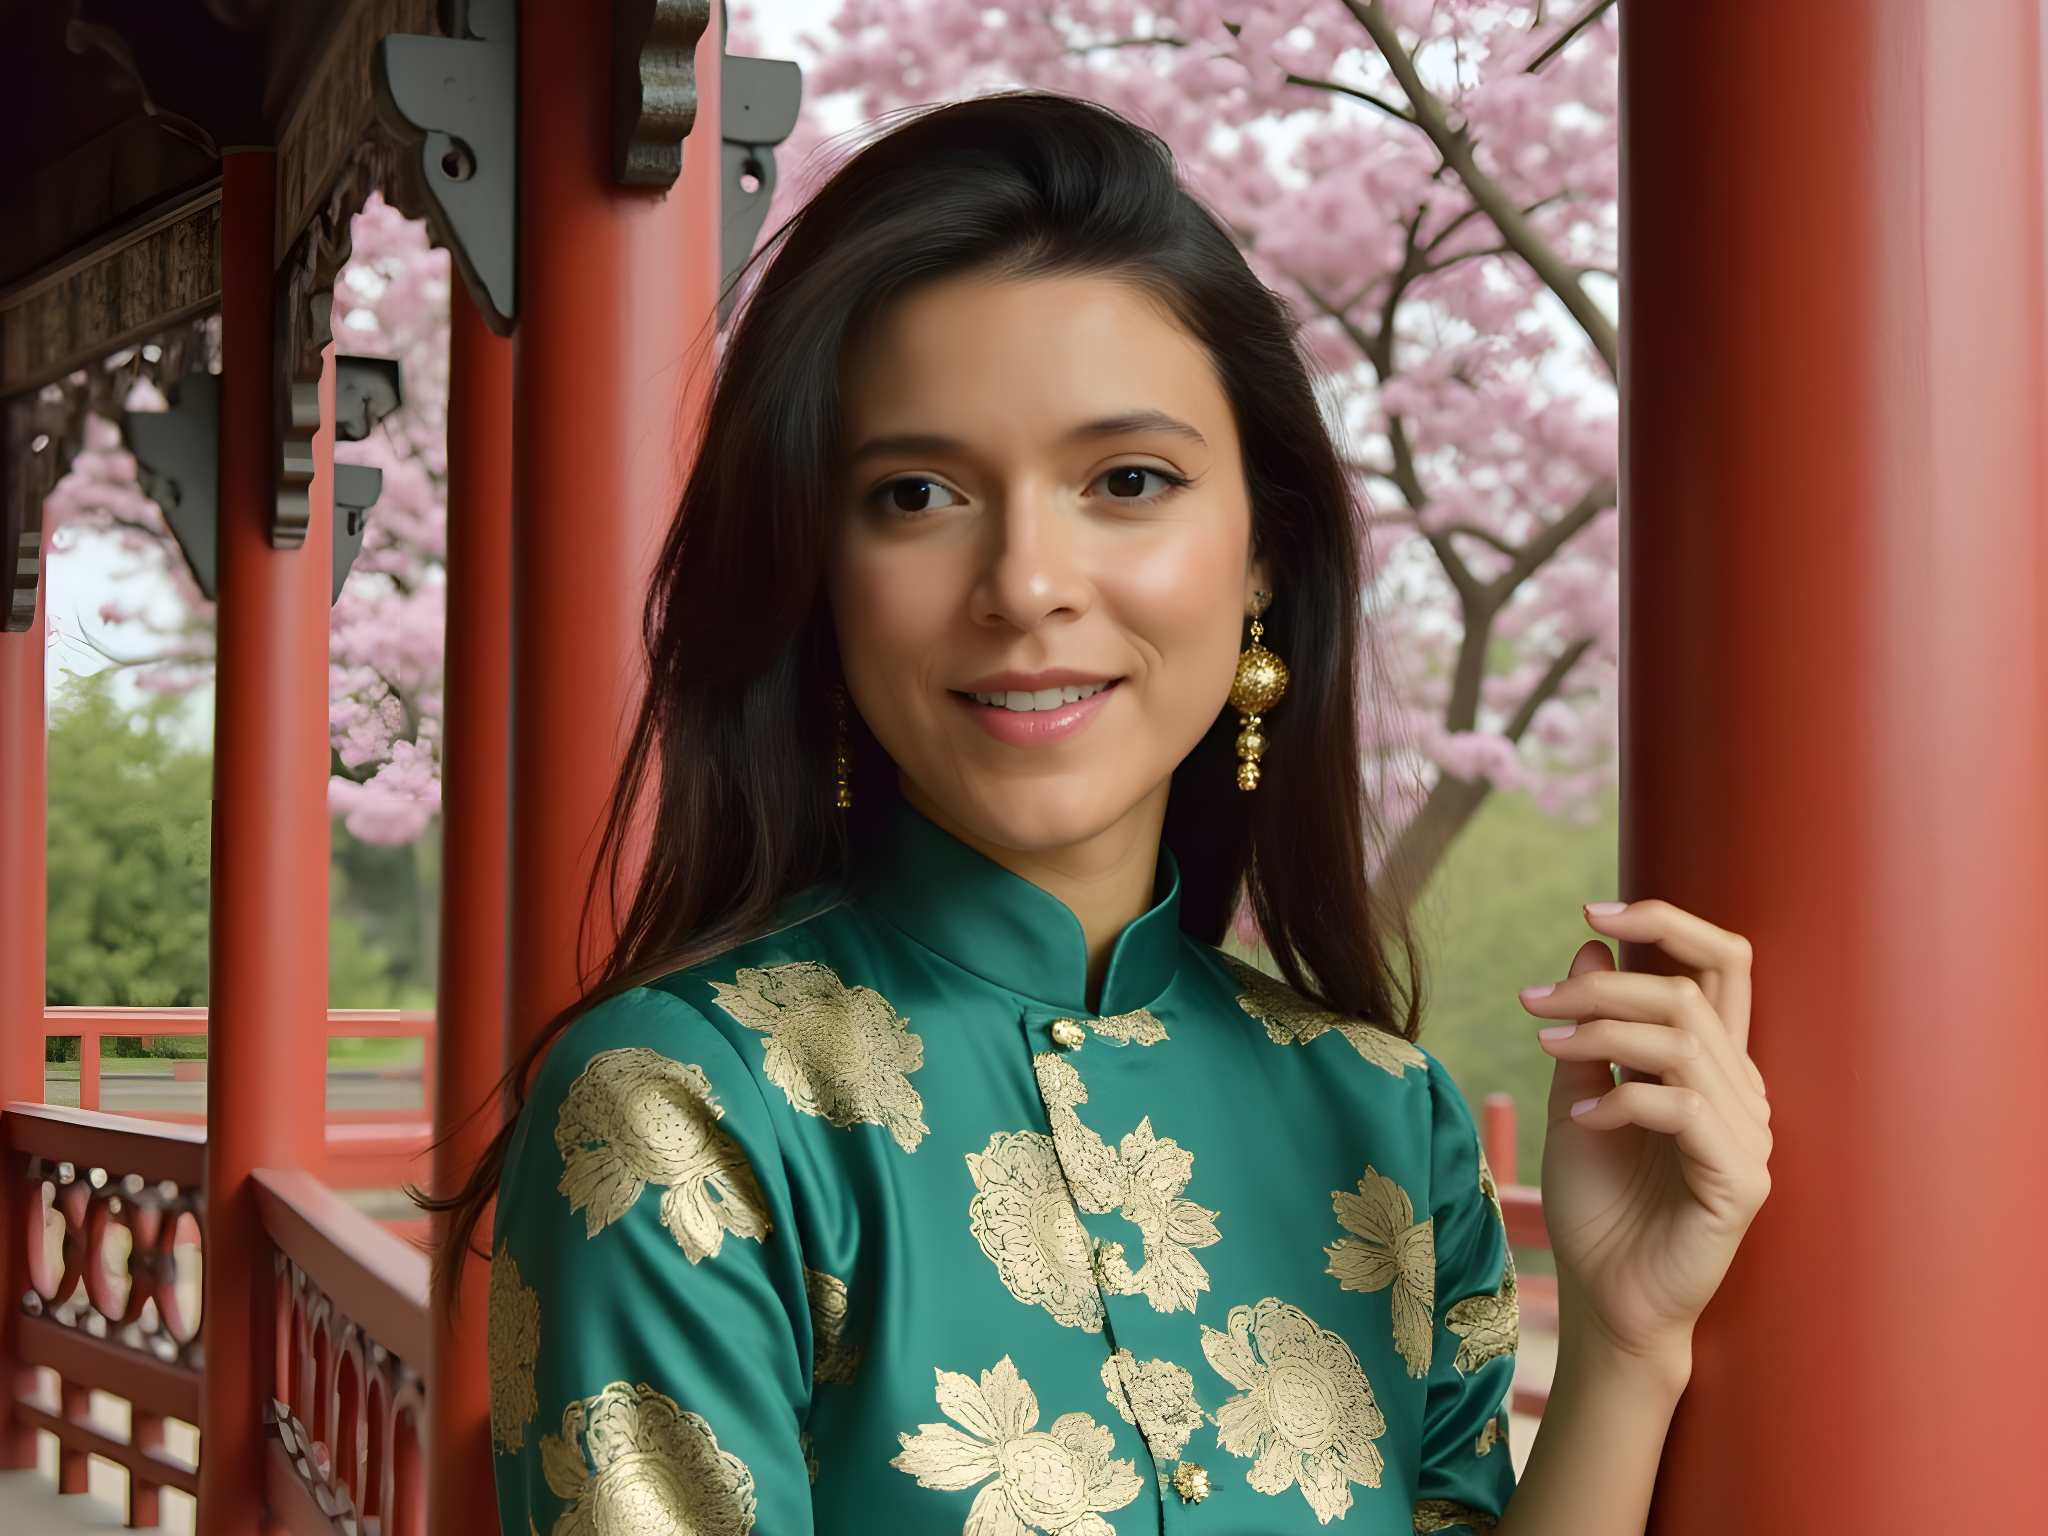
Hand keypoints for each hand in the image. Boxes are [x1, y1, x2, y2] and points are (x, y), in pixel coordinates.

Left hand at [1519, 900, 1771, 1370]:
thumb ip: (1588, 1030)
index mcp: (1712, 1063)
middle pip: (1690, 993)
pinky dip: (1622, 1100)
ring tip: (1544, 1048)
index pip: (1720, 964)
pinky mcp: (1740, 1180)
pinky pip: (1682, 1109)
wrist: (1606, 1295)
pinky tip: (1582, 1120)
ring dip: (1600, 1035)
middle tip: (1534, 1004)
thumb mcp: (1576, 1099)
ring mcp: (1748, 1135)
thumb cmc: (1598, 1203)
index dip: (1667, 923)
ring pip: (1681, 1044)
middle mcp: (1741, 1090)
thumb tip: (1589, 947)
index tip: (1593, 911)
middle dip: (1603, 986)